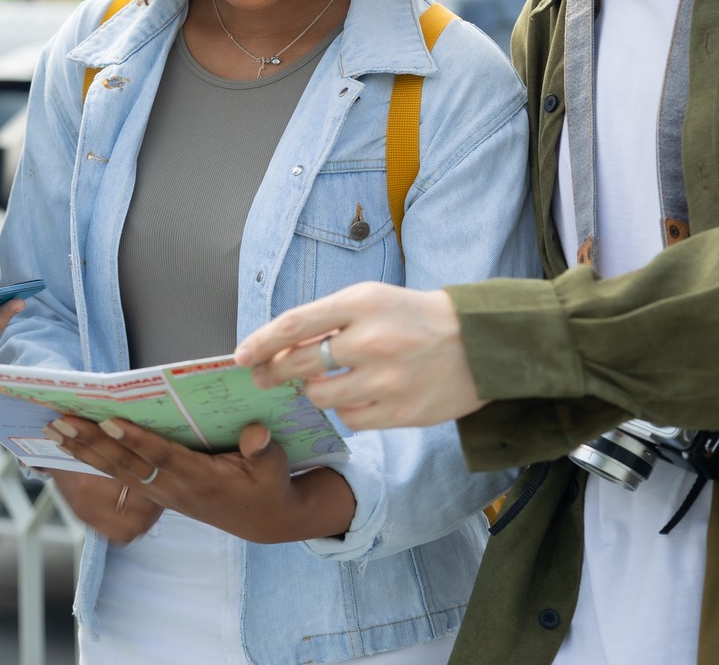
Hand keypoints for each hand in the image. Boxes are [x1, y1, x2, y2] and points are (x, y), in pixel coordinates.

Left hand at [44, 416, 352, 544]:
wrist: (263, 520)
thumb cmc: (268, 486)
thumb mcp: (274, 468)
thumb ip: (262, 450)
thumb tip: (255, 433)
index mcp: (201, 480)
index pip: (162, 458)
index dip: (136, 441)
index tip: (110, 422)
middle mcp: (174, 489)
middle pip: (126, 465)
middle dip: (92, 443)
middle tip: (61, 422)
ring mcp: (161, 494)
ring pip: (116, 471)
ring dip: (83, 451)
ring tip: (53, 430)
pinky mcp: (156, 493)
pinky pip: (119, 476)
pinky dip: (93, 460)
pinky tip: (70, 445)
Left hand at [232, 283, 482, 428]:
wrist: (478, 342)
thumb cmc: (413, 317)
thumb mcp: (371, 300)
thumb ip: (328, 320)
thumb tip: (279, 346)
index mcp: (361, 303)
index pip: (294, 325)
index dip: (260, 343)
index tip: (240, 356)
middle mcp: (372, 340)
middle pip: (299, 363)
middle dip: (272, 372)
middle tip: (262, 376)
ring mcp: (388, 379)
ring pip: (320, 396)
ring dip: (311, 391)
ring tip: (318, 383)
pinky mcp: (402, 411)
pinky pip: (350, 418)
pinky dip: (343, 409)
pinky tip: (353, 397)